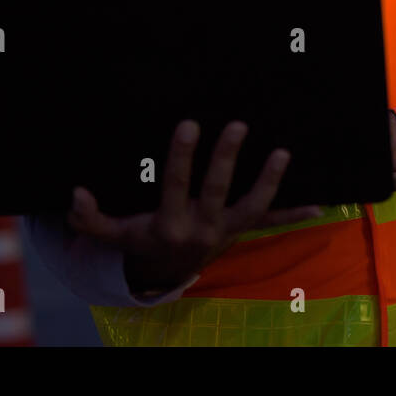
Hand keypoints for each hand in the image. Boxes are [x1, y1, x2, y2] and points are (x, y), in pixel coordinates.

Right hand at [66, 119, 322, 294]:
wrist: (167, 271)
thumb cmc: (141, 239)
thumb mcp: (113, 234)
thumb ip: (91, 218)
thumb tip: (75, 195)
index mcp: (170, 222)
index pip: (176, 185)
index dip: (182, 157)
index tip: (188, 124)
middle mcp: (202, 227)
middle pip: (216, 190)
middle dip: (226, 159)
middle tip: (237, 126)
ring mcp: (227, 229)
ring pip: (253, 207)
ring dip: (269, 182)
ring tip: (283, 153)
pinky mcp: (243, 229)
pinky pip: (272, 222)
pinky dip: (295, 213)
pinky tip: (320, 203)